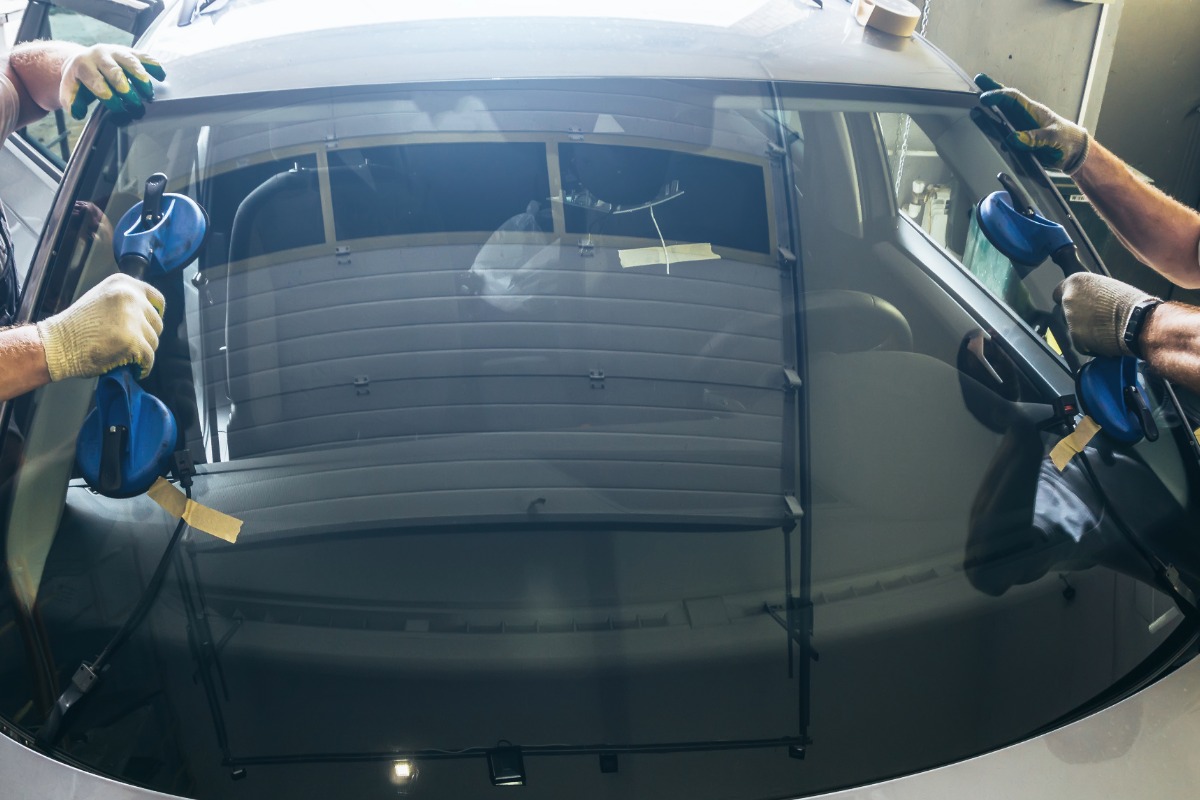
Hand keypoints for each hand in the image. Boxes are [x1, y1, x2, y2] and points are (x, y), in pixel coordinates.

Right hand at [36, 273, 164, 380]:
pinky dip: (144, 366)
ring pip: (154, 341)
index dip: (155, 315)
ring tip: (124, 354)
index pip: (156, 298)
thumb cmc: (76, 326)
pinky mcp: (133, 341)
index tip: (151, 325)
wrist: (57, 344)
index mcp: (123, 283)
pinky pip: (149, 358)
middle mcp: (131, 296)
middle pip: (157, 323)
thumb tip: (148, 316)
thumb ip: (126, 302)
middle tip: (130, 344)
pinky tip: (135, 368)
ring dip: (143, 351)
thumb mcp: (102, 299)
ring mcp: (133, 319)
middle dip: (147, 336)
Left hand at [58, 44, 165, 121]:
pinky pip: (143, 56)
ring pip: (130, 61)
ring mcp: (116, 51)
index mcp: (83, 64)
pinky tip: (162, 77)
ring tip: (149, 92)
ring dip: (141, 77)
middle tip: (135, 103)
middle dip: (125, 87)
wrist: (82, 59)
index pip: (95, 80)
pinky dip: (154, 65)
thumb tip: (78, 113)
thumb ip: (73, 102)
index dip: (107, 95)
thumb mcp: (71, 90)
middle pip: (113, 70)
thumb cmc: (81, 80)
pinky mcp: (129, 51)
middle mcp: (99, 54)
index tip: (118, 108)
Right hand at [976, 73, 1089, 173]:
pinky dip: (995, 126)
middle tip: (978, 79)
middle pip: (1006, 100)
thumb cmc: (1068, 140)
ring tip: (976, 101)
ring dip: (991, 107)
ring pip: (1004, 114)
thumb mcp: (1054, 138)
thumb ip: (1034, 138)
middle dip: (993, 89)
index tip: (984, 96)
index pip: (1013, 98)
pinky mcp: (1021, 140)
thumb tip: (1012, 138)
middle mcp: (1025, 117)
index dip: (998, 95)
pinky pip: (1005, 131)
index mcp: (1034, 111)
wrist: (1074, 152)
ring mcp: (1023, 127)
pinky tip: (986, 126)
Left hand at [1055, 272, 1155, 357]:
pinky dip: (1090, 343)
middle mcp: (1068, 300)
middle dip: (1077, 315)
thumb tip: (1087, 299)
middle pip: (1065, 311)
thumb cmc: (1130, 303)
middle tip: (1096, 317)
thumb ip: (1090, 292)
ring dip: (1083, 329)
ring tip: (1104, 327)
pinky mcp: (1076, 340)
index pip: (1058, 292)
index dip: (1070, 299)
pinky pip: (1080, 343)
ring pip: (1072, 328)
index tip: (1077, 303)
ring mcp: (1070, 321)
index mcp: (1075, 283)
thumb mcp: (1107, 287)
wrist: (1139, 323)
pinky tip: (1105, 338)